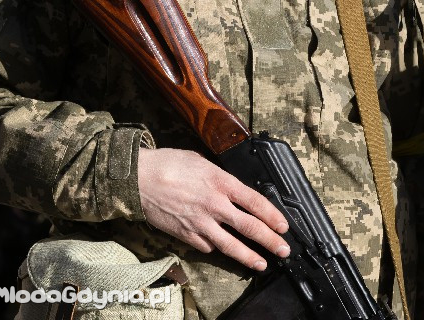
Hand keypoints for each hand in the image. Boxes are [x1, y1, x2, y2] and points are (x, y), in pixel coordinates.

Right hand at [138, 147, 289, 270]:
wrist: (140, 179)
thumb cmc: (169, 163)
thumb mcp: (200, 160)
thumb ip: (218, 176)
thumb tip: (230, 187)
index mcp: (220, 182)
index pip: (255, 202)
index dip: (273, 216)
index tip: (283, 225)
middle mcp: (215, 205)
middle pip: (250, 227)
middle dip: (270, 240)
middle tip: (284, 249)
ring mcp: (201, 223)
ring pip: (231, 245)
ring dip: (250, 256)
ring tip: (263, 263)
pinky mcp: (187, 236)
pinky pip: (208, 246)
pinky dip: (216, 248)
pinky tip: (222, 250)